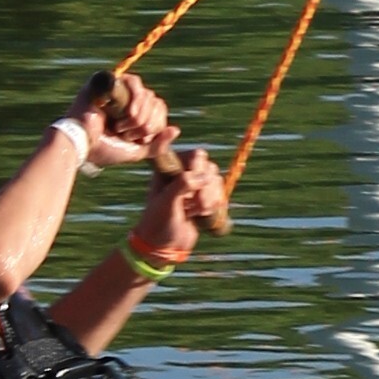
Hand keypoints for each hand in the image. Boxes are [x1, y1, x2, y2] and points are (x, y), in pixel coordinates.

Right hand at [69, 68, 174, 170]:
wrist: (80, 144)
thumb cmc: (103, 149)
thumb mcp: (136, 151)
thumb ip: (157, 145)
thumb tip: (175, 130)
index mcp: (134, 113)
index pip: (159, 109)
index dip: (157, 124)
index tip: (143, 139)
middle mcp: (127, 99)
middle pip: (155, 102)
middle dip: (147, 123)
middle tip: (130, 135)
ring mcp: (119, 89)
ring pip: (147, 94)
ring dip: (140, 116)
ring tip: (123, 128)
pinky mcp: (109, 81)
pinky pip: (134, 82)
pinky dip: (137, 100)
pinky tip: (129, 115)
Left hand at [133, 144, 229, 264]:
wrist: (163, 247)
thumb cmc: (158, 223)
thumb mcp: (166, 202)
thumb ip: (183, 184)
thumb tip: (205, 176)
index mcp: (165, 171)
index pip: (169, 147)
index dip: (168, 138)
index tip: (174, 131)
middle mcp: (181, 174)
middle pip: (202, 160)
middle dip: (202, 180)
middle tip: (192, 199)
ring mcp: (194, 185)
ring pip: (214, 177)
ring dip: (209, 195)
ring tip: (196, 211)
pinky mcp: (205, 198)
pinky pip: (220, 191)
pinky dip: (215, 202)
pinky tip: (203, 214)